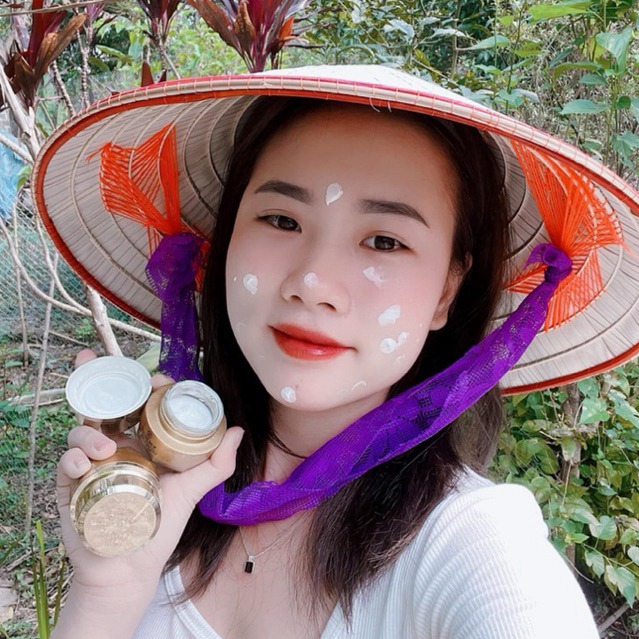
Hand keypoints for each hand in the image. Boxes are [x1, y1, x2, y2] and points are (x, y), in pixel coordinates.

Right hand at [56, 350, 243, 594]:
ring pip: (83, 431)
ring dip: (90, 430)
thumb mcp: (193, 491)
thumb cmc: (161, 528)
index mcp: (142, 444)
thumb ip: (218, 463)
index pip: (140, 406)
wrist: (130, 569)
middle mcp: (117, 448)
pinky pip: (66, 463)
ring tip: (107, 447)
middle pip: (106, 408)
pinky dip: (72, 458)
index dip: (146, 387)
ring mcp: (93, 464)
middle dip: (100, 382)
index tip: (157, 380)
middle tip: (105, 371)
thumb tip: (239, 430)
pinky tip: (83, 464)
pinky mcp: (72, 486)